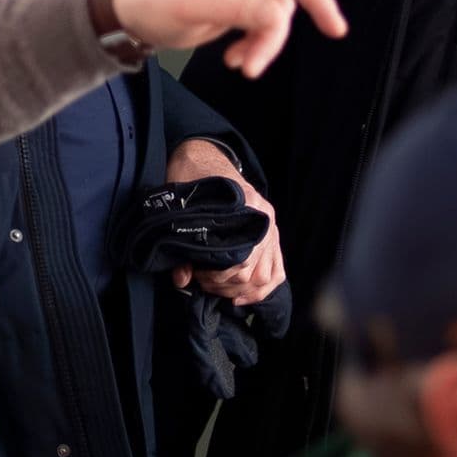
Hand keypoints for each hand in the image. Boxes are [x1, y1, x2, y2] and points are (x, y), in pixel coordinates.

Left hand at [108, 0, 355, 82]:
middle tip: (335, 30)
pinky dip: (257, 45)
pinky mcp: (242, 4)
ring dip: (268, 41)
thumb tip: (280, 17)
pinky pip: (266, 25)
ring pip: (280, 9)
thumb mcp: (194, 4)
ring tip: (243, 65)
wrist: (129, 20)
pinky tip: (236, 60)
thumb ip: (240, 9)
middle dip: (314, 3)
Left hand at [162, 139, 284, 304]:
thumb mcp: (180, 207)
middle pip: (252, 272)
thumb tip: (183, 279)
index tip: (197, 274)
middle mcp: (263, 219)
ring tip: (217, 287)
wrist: (202, 158)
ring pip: (265, 276)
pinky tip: (241, 297)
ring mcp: (270, 227)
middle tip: (202, 280)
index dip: (217, 275)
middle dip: (224, 284)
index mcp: (246, 207)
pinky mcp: (270, 234)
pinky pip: (276, 271)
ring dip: (239, 290)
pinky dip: (261, 290)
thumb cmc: (190, 180)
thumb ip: (181, 245)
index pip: (241, 258)